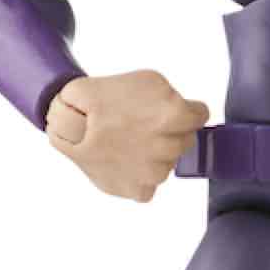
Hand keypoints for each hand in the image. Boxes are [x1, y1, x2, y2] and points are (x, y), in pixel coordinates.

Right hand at [46, 70, 208, 201]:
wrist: (68, 121)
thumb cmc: (107, 97)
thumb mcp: (150, 80)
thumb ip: (178, 100)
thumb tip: (192, 117)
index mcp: (174, 117)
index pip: (201, 115)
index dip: (187, 110)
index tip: (170, 109)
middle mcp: (167, 147)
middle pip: (186, 140)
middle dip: (171, 131)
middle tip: (143, 124)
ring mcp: (152, 172)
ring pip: (169, 163)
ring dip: (156, 154)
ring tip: (129, 142)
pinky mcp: (136, 190)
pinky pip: (149, 186)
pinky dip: (140, 176)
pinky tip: (125, 161)